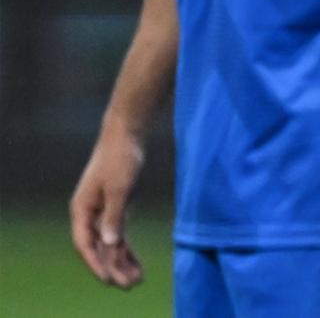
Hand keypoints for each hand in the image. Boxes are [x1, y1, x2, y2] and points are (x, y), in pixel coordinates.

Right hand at [70, 127, 146, 288]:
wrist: (126, 135)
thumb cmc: (121, 158)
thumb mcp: (118, 188)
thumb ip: (113, 216)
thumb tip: (109, 243)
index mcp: (82, 209)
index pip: (85, 243)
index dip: (96, 263)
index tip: (109, 279)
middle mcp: (88, 213)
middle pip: (98, 247)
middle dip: (113, 267)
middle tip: (130, 285)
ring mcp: (101, 211)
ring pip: (109, 243)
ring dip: (121, 262)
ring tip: (136, 280)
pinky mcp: (115, 207)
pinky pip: (118, 234)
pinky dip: (127, 249)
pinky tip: (136, 263)